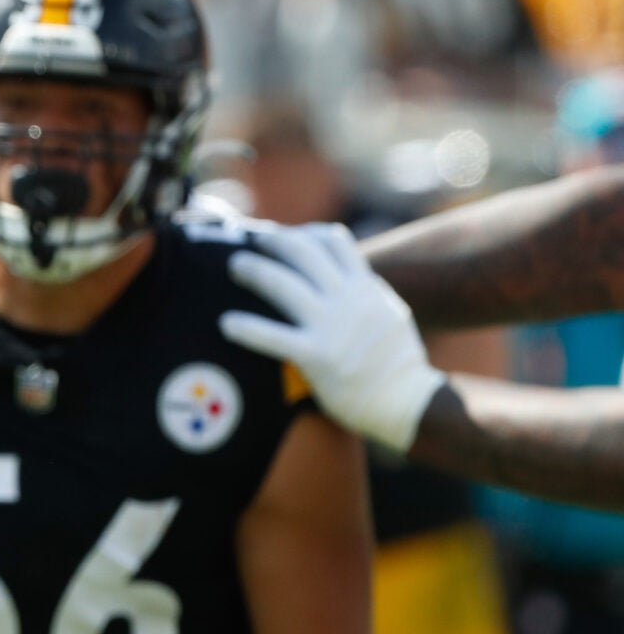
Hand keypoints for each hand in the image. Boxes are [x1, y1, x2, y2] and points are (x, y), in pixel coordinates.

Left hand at [219, 222, 444, 453]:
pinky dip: (246, 328)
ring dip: (254, 271)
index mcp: (366, 287)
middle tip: (252, 241)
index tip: (286, 235)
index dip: (306, 232)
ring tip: (235, 266)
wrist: (408, 401)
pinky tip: (226, 324)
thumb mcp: (389, 312)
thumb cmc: (395, 360)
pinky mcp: (317, 357)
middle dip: (274, 242)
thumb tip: (347, 271)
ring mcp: (332, 327)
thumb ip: (365, 291)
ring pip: (283, 285)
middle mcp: (349, 300)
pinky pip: (273, 337)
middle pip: (303, 253)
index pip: (335, 241)